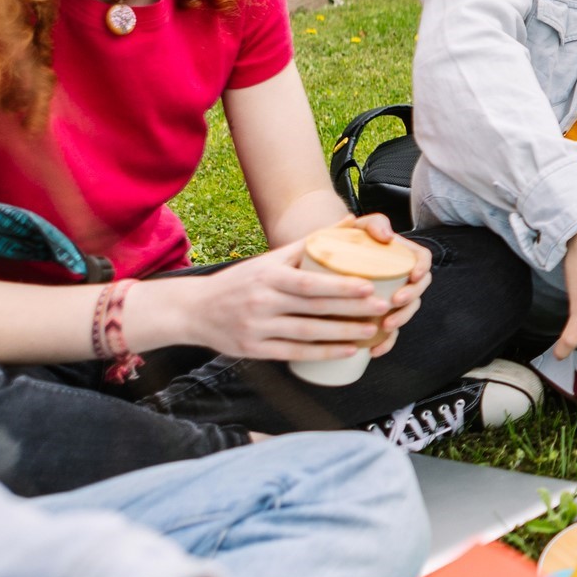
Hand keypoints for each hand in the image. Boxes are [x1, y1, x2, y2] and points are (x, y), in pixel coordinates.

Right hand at [153, 239, 400, 361]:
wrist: (194, 310)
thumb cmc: (241, 282)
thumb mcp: (269, 259)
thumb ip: (309, 244)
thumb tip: (351, 223)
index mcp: (268, 275)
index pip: (309, 281)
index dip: (339, 285)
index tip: (369, 285)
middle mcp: (262, 301)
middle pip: (313, 308)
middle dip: (351, 310)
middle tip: (382, 308)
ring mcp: (258, 328)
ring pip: (307, 333)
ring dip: (342, 334)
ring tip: (371, 331)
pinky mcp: (255, 350)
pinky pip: (294, 353)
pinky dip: (323, 353)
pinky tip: (347, 351)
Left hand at [351, 214, 432, 357]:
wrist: (325, 261)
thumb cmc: (346, 242)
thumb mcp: (361, 228)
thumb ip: (375, 224)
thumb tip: (388, 235)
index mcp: (402, 255)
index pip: (423, 260)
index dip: (423, 268)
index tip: (414, 275)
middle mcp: (401, 278)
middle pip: (418, 289)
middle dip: (411, 298)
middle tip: (396, 300)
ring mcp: (392, 298)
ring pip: (406, 312)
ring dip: (401, 320)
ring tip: (386, 326)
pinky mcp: (380, 316)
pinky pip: (389, 333)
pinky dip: (385, 344)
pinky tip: (374, 351)